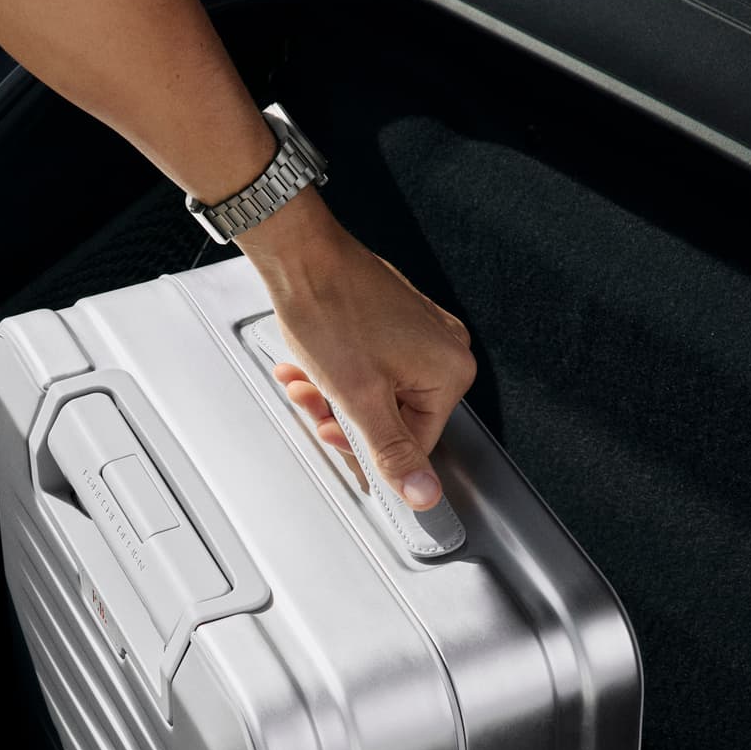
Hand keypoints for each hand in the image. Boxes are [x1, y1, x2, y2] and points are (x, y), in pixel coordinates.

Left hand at [235, 188, 474, 508]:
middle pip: (394, 416)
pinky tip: (308, 366)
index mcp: (449, 370)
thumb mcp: (359, 397)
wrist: (300, 254)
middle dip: (343, 416)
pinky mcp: (395, 322)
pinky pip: (371, 366)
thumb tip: (423, 494)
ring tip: (303, 382)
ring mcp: (421, 333)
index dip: (367, 447)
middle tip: (313, 404)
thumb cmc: (330, 307)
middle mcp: (445, 349)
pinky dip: (336, 373)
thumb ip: (391, 451)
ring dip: (332, 396)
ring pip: (375, 393)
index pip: (416, 441)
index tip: (334, 436)